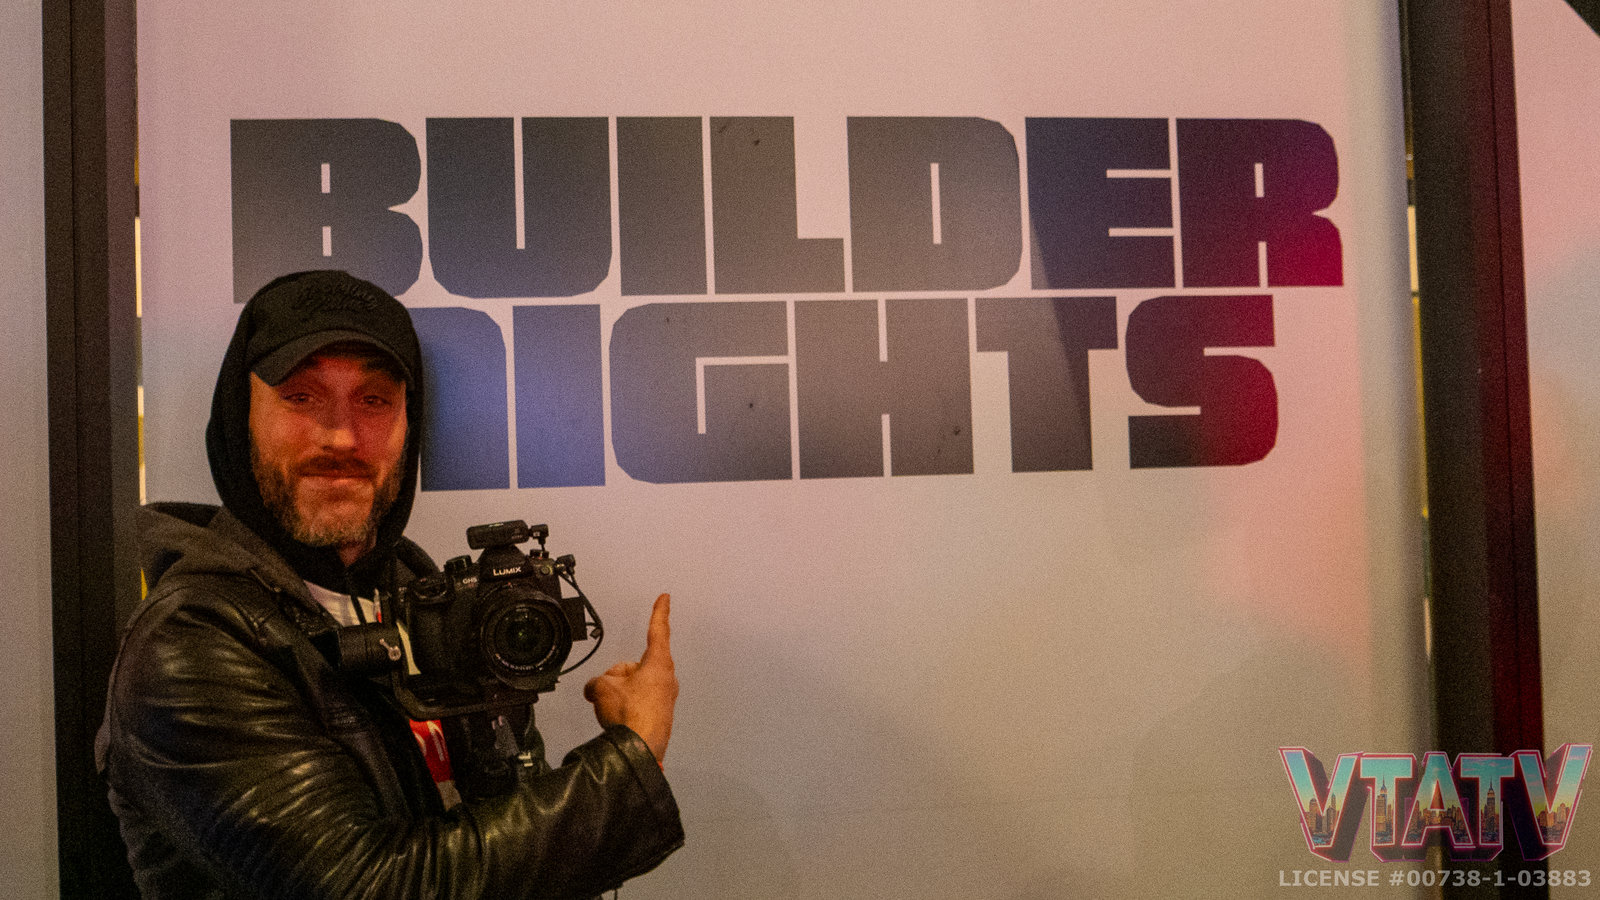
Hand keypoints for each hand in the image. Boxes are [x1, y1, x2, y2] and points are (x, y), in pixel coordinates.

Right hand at [583, 593, 676, 764]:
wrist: (640, 751)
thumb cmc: (629, 714)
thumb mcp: (603, 688)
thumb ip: (598, 682)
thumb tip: (596, 689)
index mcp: (658, 664)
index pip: (658, 630)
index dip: (659, 612)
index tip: (665, 598)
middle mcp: (667, 678)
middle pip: (635, 665)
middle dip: (618, 674)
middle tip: (607, 690)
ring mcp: (665, 698)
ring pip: (634, 685)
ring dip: (620, 692)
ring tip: (612, 709)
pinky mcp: (660, 714)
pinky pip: (637, 701)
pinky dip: (625, 706)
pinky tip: (617, 719)